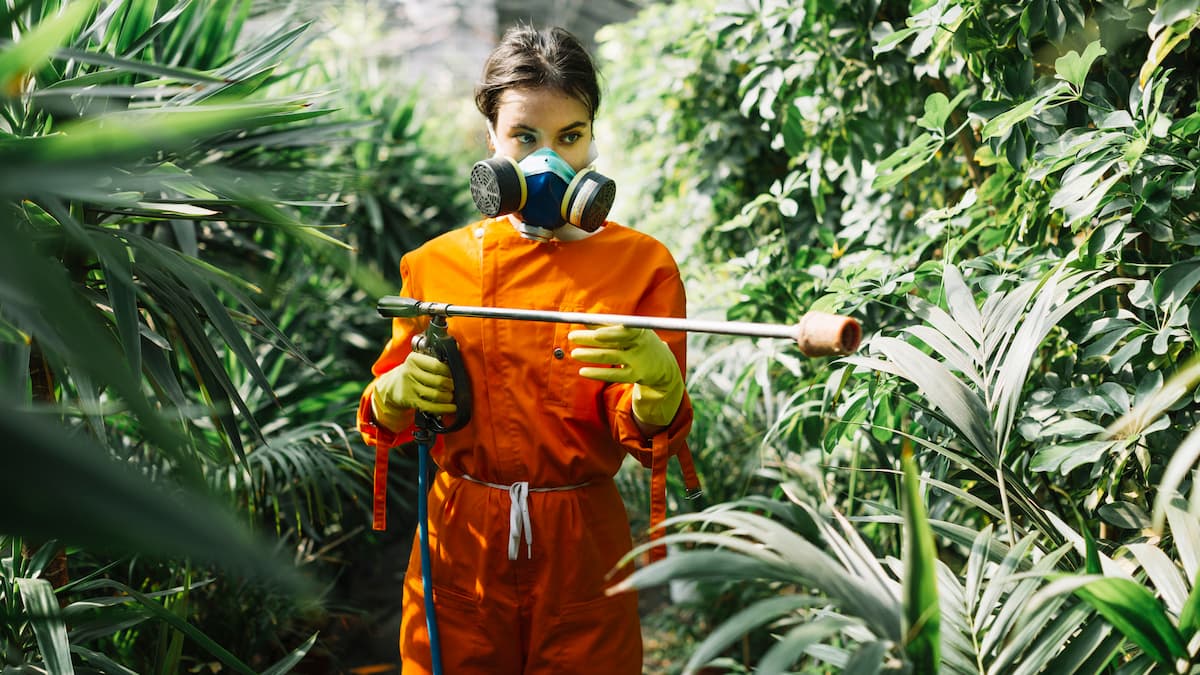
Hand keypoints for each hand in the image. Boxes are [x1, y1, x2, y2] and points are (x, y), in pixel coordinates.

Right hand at [371, 352, 455, 427]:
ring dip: (448, 397)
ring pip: (436, 395)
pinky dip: (444, 408)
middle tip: (457, 386)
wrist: (392, 386)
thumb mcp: (420, 360)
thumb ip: (437, 355)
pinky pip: (430, 407)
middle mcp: (410, 372)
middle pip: (438, 381)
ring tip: (453, 396)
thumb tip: (458, 345)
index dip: (450, 371)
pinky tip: (451, 408)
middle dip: (451, 385)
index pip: (437, 365)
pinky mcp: (410, 401)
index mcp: (414, 359)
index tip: (457, 374)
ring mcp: (409, 388)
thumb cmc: (413, 371)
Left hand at [568, 325, 683, 426]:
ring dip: (589, 355)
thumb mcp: (631, 332)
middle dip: (589, 338)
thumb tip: (585, 320)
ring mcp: (638, 361)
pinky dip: (596, 373)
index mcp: (639, 330)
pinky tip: (583, 371)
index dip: (604, 326)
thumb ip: (609, 326)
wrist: (663, 367)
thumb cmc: (640, 343)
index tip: (586, 323)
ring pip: (609, 357)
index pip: (620, 327)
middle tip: (572, 337)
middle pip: (611, 341)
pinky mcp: (636, 376)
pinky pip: (613, 375)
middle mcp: (639, 345)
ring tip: (574, 353)